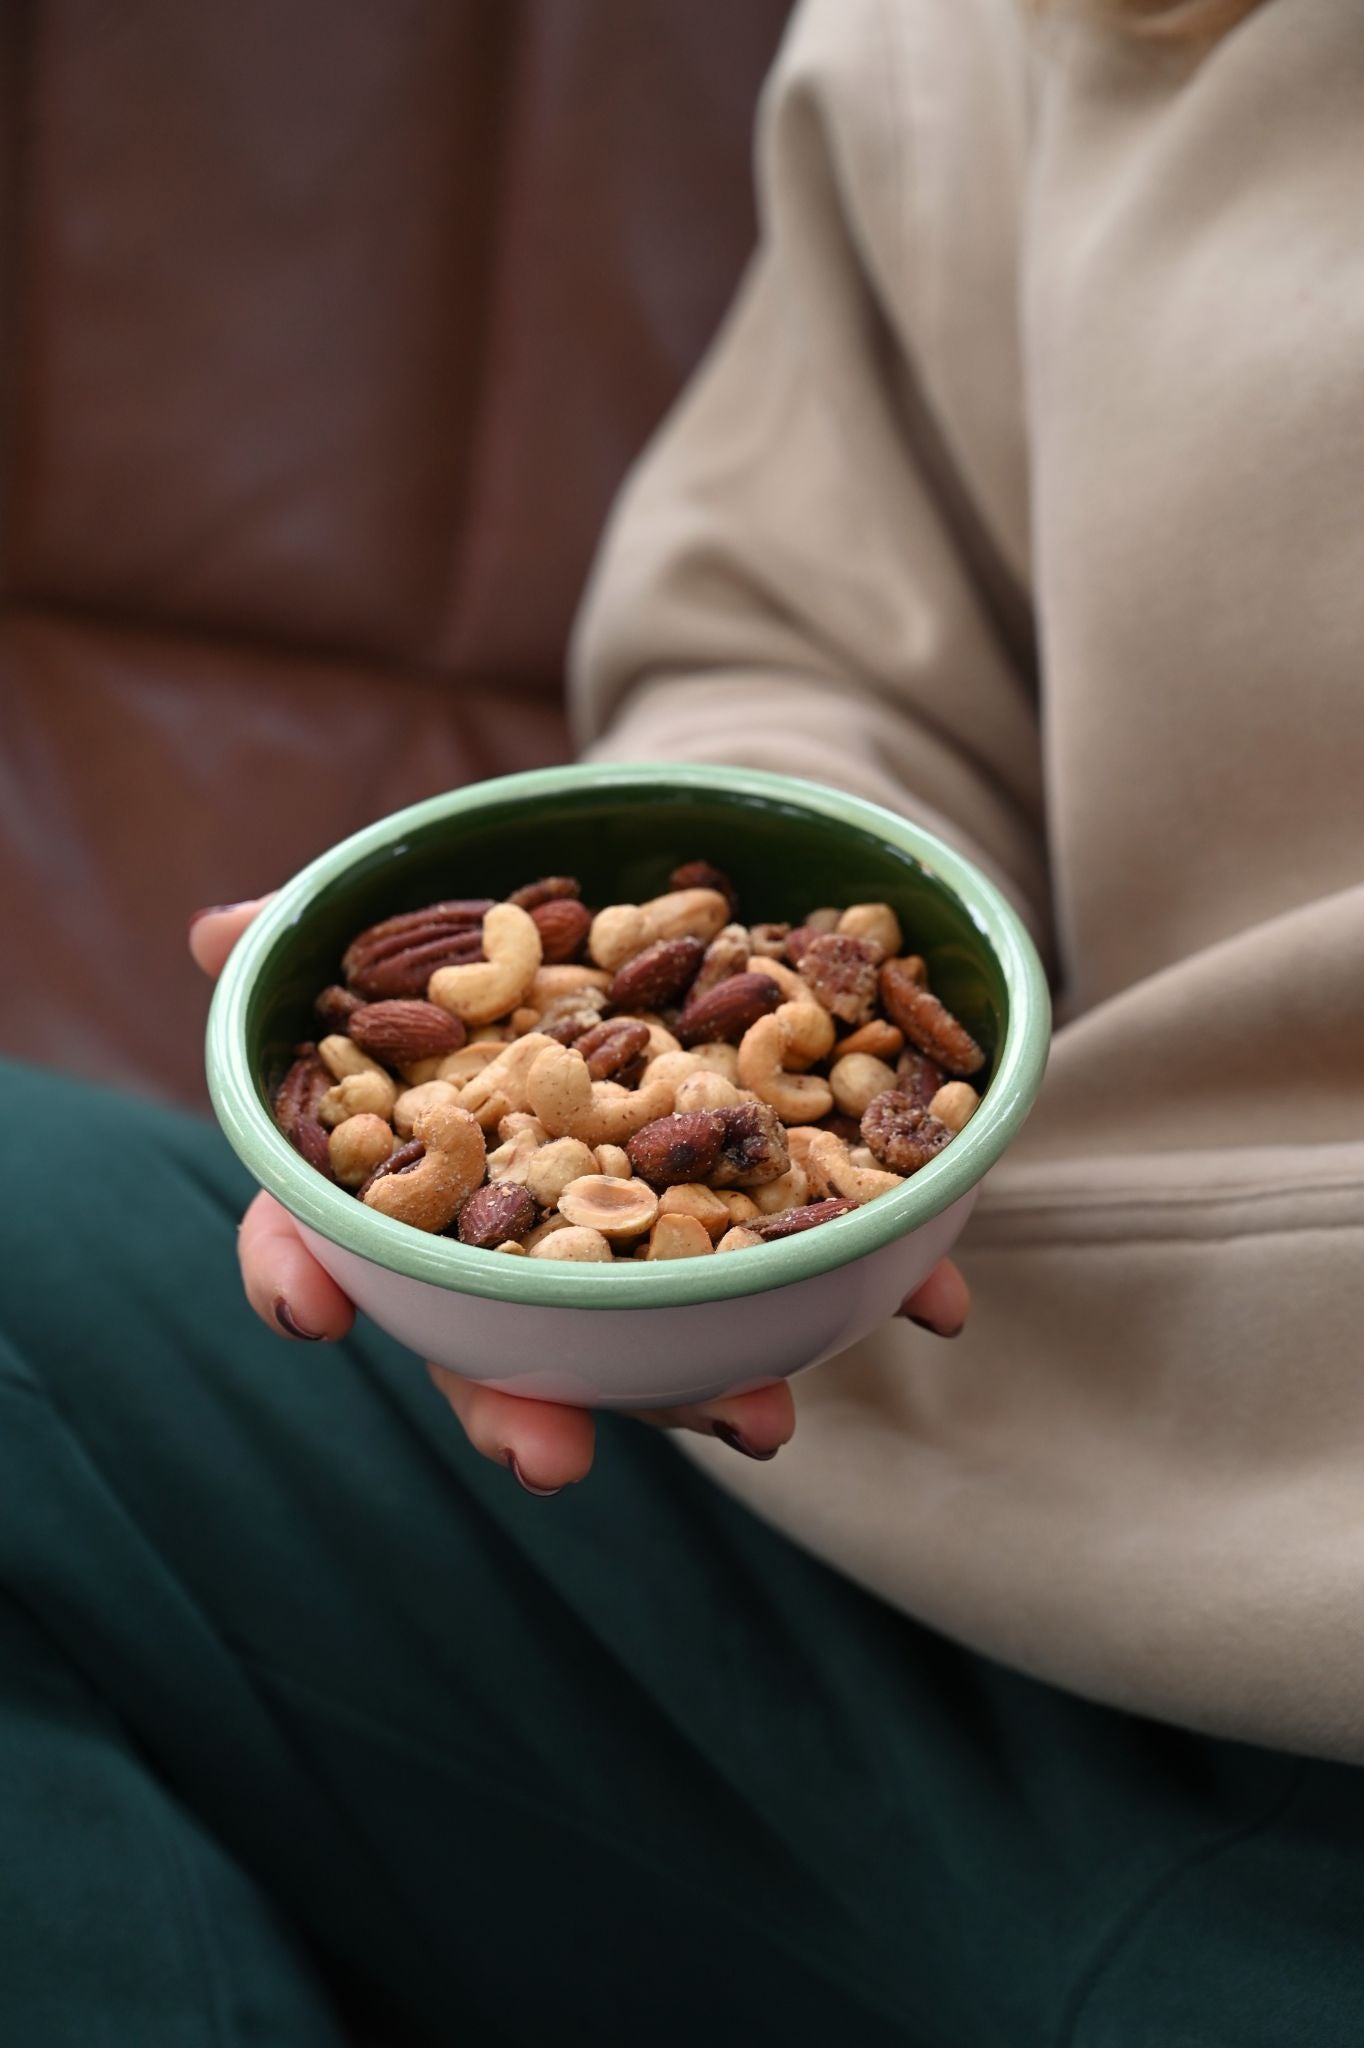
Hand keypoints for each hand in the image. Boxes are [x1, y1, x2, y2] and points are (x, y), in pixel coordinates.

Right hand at [191, 898, 968, 1491]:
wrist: (686, 882)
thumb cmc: (525, 919)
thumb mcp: (429, 906)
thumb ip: (328, 927)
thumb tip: (219, 934)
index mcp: (427, 1168)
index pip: (335, 1238)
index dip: (305, 1275)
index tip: (312, 1310)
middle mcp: (534, 1232)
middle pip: (502, 1339)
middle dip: (519, 1407)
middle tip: (549, 1459)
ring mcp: (656, 1235)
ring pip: (661, 1336)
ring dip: (707, 1387)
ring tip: (761, 1419)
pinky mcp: (773, 1205)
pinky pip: (824, 1258)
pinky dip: (884, 1277)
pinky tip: (934, 1298)